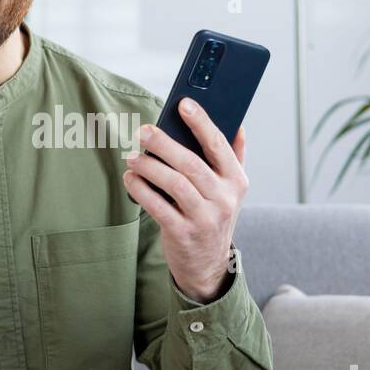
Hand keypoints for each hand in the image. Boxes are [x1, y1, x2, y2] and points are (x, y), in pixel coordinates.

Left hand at [122, 98, 247, 302]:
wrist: (208, 265)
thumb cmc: (214, 216)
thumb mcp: (231, 190)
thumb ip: (234, 158)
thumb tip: (238, 125)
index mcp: (236, 181)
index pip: (219, 145)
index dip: (201, 123)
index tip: (184, 104)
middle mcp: (224, 199)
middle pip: (191, 164)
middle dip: (164, 144)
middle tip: (143, 131)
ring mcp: (204, 218)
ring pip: (173, 184)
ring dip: (149, 167)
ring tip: (133, 156)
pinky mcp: (183, 234)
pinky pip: (158, 207)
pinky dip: (141, 190)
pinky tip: (130, 178)